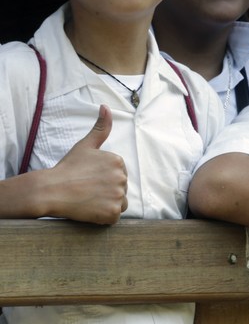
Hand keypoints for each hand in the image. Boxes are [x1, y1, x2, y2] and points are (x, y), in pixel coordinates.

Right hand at [44, 105, 127, 223]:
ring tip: (88, 200)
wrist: (51, 190)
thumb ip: (101, 127)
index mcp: (118, 161)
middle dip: (106, 191)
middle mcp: (122, 177)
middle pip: (120, 189)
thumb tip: (106, 107)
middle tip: (86, 190)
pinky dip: (104, 217)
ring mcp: (118, 195)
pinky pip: (114, 217)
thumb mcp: (85, 145)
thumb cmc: (67, 168)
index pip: (118, 175)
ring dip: (107, 204)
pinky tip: (90, 210)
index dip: (103, 179)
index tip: (88, 179)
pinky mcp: (113, 212)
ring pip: (119, 203)